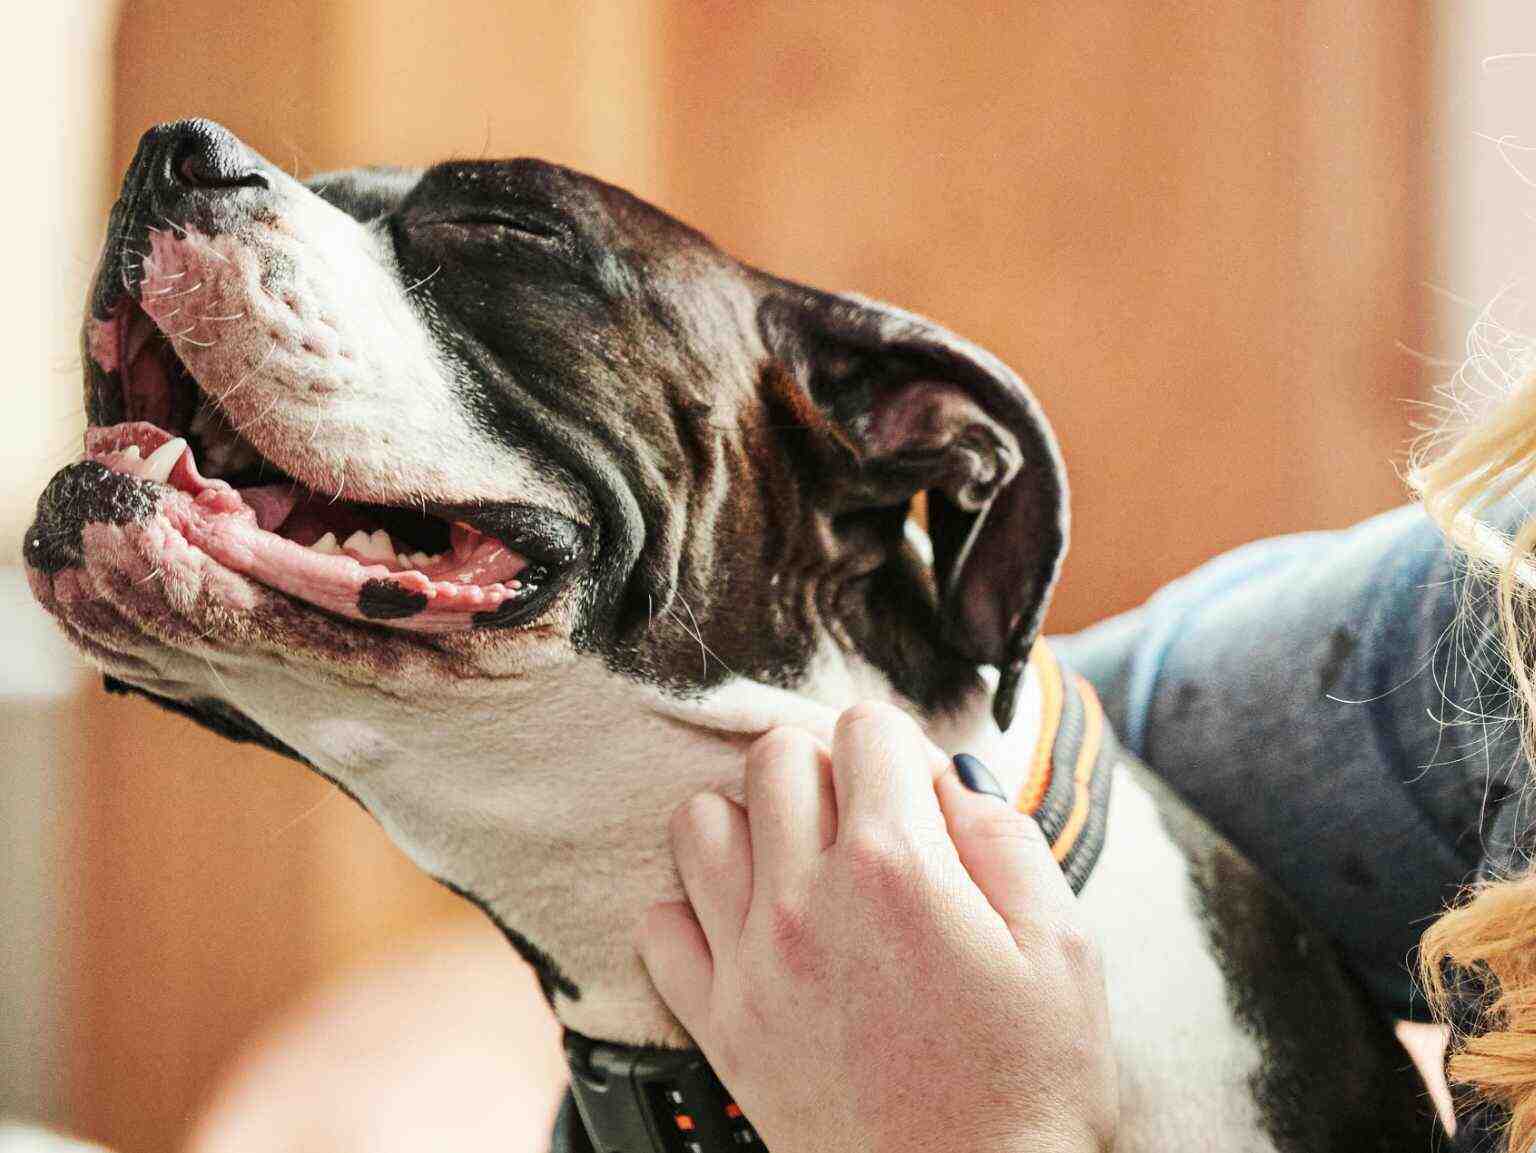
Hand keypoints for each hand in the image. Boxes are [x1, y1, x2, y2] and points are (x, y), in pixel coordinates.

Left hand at [637, 701, 1117, 1152]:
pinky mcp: (718, 1023)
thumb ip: (1005, 836)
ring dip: (749, 825)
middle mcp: (805, 900)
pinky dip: (696, 911)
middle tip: (864, 822)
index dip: (899, 749)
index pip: (864, 729)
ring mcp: (749, 962)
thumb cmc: (1030, 1085)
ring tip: (799, 864)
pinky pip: (660, 924)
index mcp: (897, 868)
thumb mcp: (1066, 948)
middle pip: (773, 756)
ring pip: (698, 822)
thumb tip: (947, 777)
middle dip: (824, 768)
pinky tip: (750, 929)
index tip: (918, 795)